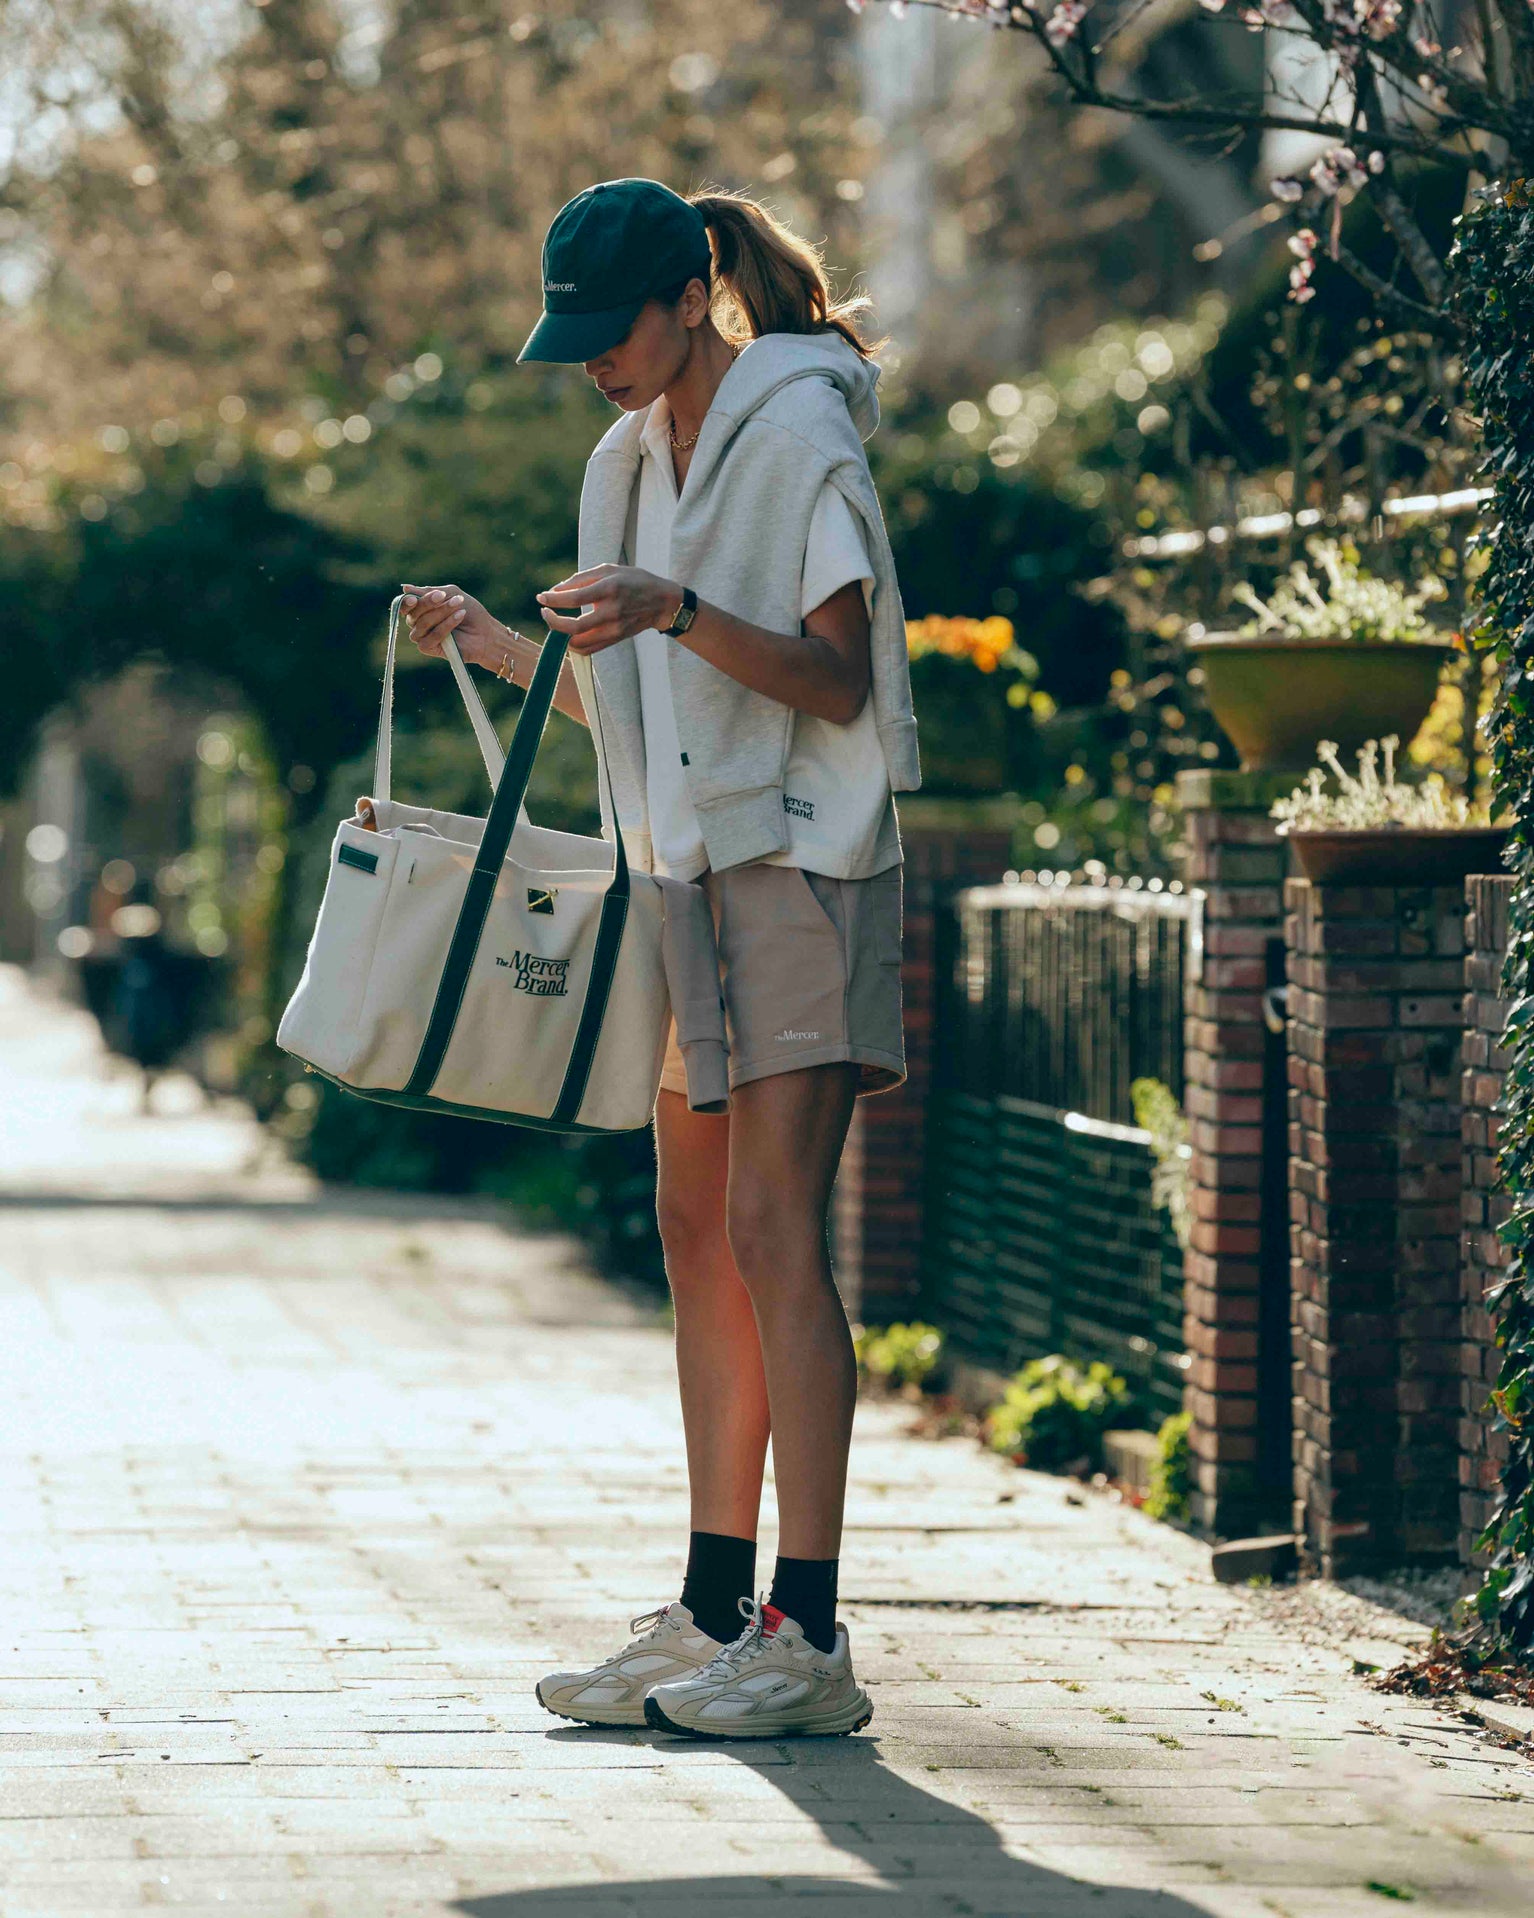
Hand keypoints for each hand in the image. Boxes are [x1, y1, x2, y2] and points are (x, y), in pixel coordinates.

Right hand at [401, 583, 500, 668]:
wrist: (486, 632)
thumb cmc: (470, 612)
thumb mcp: (450, 594)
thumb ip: (428, 591)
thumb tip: (404, 588)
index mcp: (420, 609)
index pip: (405, 605)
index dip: (407, 602)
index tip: (415, 598)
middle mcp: (418, 623)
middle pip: (412, 613)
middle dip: (428, 603)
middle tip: (445, 596)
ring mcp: (422, 636)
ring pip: (422, 624)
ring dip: (441, 612)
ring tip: (459, 605)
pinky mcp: (428, 648)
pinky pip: (430, 637)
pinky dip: (445, 626)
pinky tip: (459, 617)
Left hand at [536, 565, 682, 655]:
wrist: (661, 603)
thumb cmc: (633, 581)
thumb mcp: (609, 570)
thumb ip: (581, 579)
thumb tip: (555, 591)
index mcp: (609, 589)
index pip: (574, 598)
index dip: (553, 600)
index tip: (541, 597)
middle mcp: (611, 612)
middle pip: (573, 627)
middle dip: (552, 621)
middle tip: (545, 611)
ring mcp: (614, 629)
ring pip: (578, 643)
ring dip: (560, 635)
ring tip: (555, 621)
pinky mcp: (614, 640)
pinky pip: (587, 649)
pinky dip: (572, 643)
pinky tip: (567, 632)